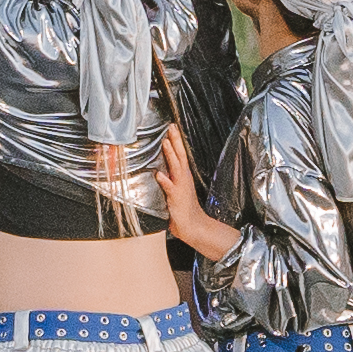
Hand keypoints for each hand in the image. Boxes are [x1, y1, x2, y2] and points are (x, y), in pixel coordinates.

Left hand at [155, 129, 236, 256]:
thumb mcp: (175, 190)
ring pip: (176, 167)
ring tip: (165, 141)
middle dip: (175, 140)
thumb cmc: (183, 208)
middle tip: (172, 126)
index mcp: (183, 175)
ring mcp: (180, 187)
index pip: (179, 154)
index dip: (176, 141)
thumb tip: (159, 171)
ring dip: (171, 154)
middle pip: (180, 155)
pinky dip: (165, 181)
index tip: (172, 127)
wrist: (192, 225)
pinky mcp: (176, 197)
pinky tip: (159, 174)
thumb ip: (168, 180)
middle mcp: (183, 178)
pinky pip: (169, 188)